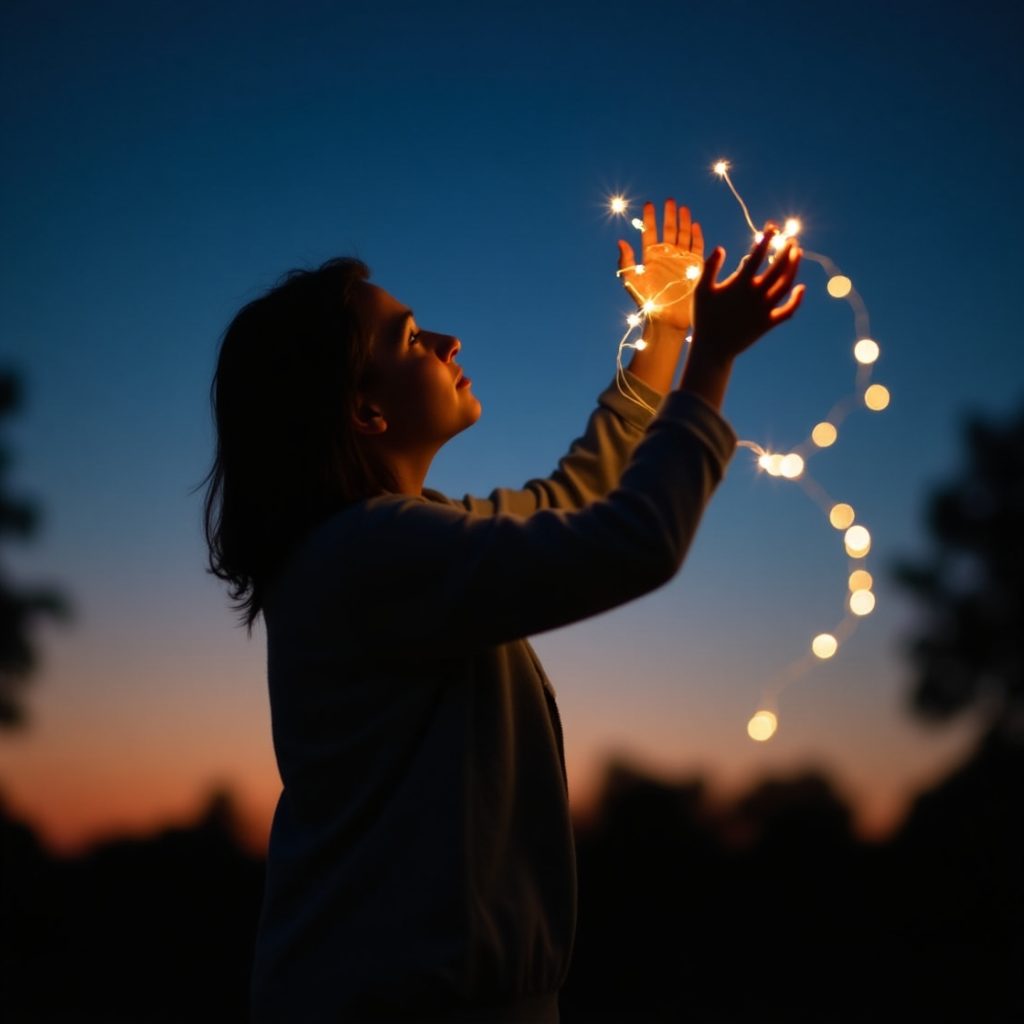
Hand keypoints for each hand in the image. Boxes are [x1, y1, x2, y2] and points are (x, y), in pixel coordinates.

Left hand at [617, 199, 703, 333]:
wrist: (666, 318)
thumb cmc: (647, 301)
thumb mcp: (632, 281)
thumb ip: (626, 261)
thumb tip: (620, 241)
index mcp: (650, 257)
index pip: (650, 232)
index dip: (649, 219)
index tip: (649, 204)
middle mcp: (666, 255)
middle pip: (668, 230)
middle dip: (668, 215)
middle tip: (668, 200)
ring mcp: (681, 259)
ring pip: (683, 235)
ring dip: (683, 221)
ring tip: (682, 207)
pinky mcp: (694, 266)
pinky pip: (697, 247)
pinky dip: (696, 236)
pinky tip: (694, 225)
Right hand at [692, 225, 804, 361]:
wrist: (712, 349)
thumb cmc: (704, 318)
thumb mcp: (701, 290)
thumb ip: (710, 267)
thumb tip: (720, 248)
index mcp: (740, 284)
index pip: (757, 255)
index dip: (766, 239)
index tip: (773, 227)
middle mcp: (755, 294)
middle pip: (778, 267)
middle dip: (786, 249)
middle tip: (791, 238)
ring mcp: (764, 309)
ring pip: (786, 284)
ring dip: (794, 267)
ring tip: (797, 253)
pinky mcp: (768, 323)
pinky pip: (788, 310)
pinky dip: (796, 299)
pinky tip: (800, 288)